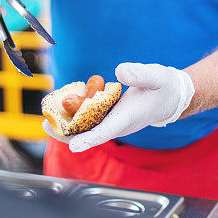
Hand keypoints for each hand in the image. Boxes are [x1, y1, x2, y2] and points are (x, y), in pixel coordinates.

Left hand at [43, 63, 194, 152]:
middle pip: (90, 134)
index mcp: (129, 117)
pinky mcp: (112, 116)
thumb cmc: (165, 87)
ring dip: (68, 126)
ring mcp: (115, 121)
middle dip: (67, 133)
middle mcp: (119, 124)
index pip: (106, 131)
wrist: (173, 97)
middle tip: (45, 126)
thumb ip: (140, 74)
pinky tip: (63, 109)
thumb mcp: (157, 76)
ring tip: (46, 120)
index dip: (88, 139)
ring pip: (88, 128)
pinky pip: (91, 121)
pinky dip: (76, 117)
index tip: (72, 146)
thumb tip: (119, 71)